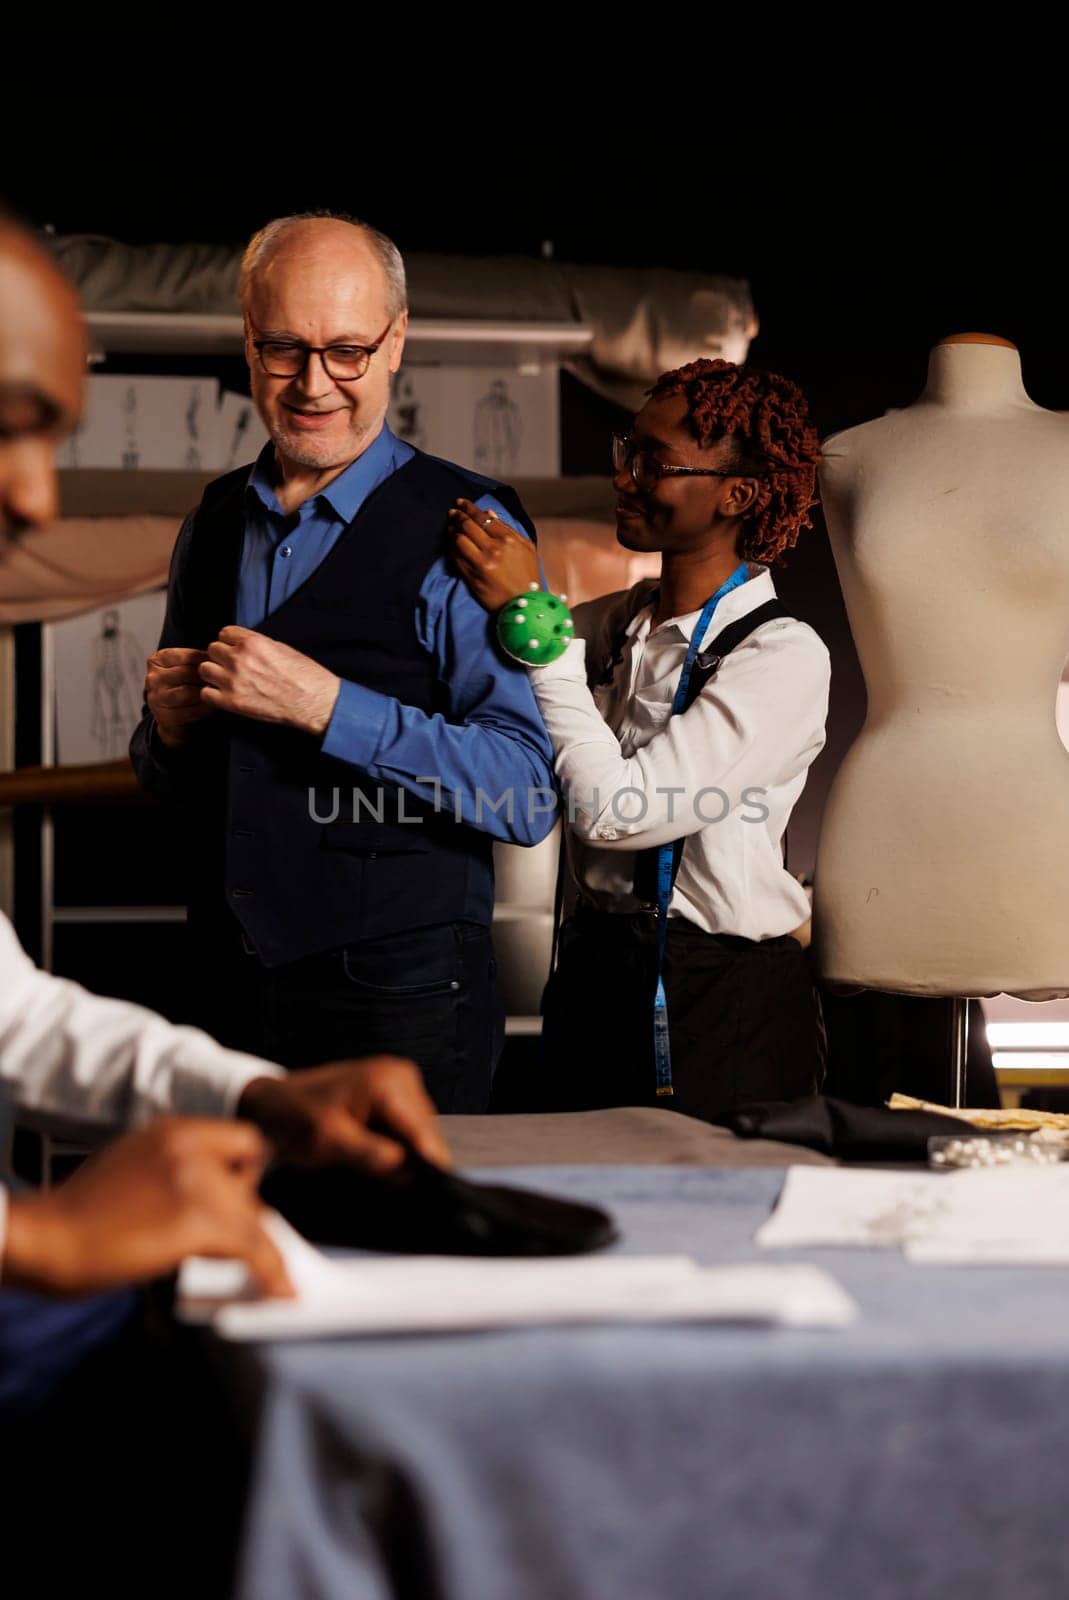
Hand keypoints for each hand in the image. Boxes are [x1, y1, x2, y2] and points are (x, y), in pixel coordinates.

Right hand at [2, 1119, 292, 1298]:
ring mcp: (194, 1181)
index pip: (244, 1140)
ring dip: (261, 1252)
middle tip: (247, 1251)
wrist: (44, 1237)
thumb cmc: (78, 1214)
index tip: (252, 1201)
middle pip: (249, 1186)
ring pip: (254, 1220)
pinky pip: (253, 1248)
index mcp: (173, 1130)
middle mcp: (189, 1146)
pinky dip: (272, 1272)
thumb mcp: (132, 1166)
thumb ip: (176, 1173)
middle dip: (249, 1221)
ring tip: (271, 1278)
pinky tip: (280, 1290)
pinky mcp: (196, 1221)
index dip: (251, 1173)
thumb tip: (214, 1202)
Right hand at [145, 646, 212, 749]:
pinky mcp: (165, 716)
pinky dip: (206, 708)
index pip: (186, 656)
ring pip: (189, 692)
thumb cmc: (184, 686)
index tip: (221, 664)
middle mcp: (152, 678)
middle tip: (225, 679)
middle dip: (209, 677)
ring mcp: (156, 698)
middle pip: (188, 673)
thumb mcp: (186, 667)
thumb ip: (197, 659)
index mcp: (156, 661)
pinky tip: (214, 705)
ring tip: (220, 691)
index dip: (207, 660)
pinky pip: (191, 710)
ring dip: (207, 693)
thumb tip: (221, 655)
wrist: (173, 716)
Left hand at [199, 626, 340, 735]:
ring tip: (227, 680)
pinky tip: (225, 695)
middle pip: (212, 650)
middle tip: (232, 666)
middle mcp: (239, 659)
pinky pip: (206, 693)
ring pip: (204, 669)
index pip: (224, 633)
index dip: (230, 642)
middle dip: (221, 657)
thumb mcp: (280, 648)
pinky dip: (213, 694)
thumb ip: (256, 644)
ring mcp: (233, 681)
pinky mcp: (232, 702)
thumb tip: (240, 644)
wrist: (312, 701)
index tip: (235, 650)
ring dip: (214, 674)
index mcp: (252, 643)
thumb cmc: (303, 675)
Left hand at [237, 1057, 451, 1175]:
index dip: (428, 1169)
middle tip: (391, 1187)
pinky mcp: (392, 1092)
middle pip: (426, 1134)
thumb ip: (374, 1157)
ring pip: (419, 1133)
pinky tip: (377, 1157)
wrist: (270, 1103)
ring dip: (405, 1155)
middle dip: (414, 1162)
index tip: (428, 1198)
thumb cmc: (292, 1119)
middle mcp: (401, 1076)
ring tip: (378, 1171)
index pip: (424, 1135)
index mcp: (389, 1084)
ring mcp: (398, 1082)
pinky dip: (396, 1145)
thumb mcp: (330, 1143)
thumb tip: (412, 1175)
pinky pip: (406, 1127)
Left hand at [449, 498, 541, 611]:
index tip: (461, 503)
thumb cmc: (527, 576)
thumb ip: (507, 528)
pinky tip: (452, 544)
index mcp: (508, 540)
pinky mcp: (472, 577)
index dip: (469, 507)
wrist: (525, 604)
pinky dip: (452, 548)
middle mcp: (493, 550)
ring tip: (451, 527)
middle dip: (457, 516)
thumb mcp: (526, 548)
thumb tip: (489, 513)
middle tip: (453, 512)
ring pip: (459, 540)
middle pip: (468, 525)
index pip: (482, 517)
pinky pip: (456, 558)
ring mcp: (481, 564)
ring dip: (452, 531)